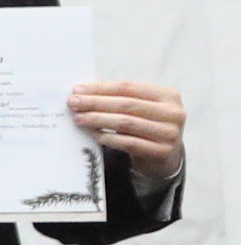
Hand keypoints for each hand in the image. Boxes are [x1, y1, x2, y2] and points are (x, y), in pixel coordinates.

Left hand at [72, 79, 186, 179]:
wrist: (165, 156)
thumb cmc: (147, 126)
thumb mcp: (141, 108)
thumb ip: (120, 98)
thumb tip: (83, 92)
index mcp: (168, 96)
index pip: (128, 88)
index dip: (101, 88)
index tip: (78, 90)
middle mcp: (173, 113)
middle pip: (126, 104)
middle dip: (96, 103)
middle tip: (73, 103)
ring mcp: (169, 133)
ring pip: (126, 123)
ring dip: (98, 119)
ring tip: (79, 118)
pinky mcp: (162, 152)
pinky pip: (128, 143)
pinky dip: (107, 137)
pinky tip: (93, 134)